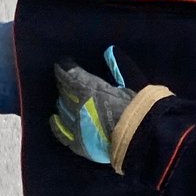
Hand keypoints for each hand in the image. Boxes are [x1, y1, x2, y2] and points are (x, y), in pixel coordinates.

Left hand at [49, 47, 134, 164]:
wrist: (142, 138)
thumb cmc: (139, 108)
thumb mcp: (131, 82)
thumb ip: (117, 68)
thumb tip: (109, 52)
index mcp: (91, 89)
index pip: (71, 75)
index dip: (65, 68)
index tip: (63, 63)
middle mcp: (79, 106)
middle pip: (65, 92)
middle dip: (64, 84)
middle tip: (65, 80)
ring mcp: (77, 126)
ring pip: (62, 109)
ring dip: (63, 101)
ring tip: (64, 98)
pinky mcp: (78, 144)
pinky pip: (61, 133)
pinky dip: (56, 124)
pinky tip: (54, 118)